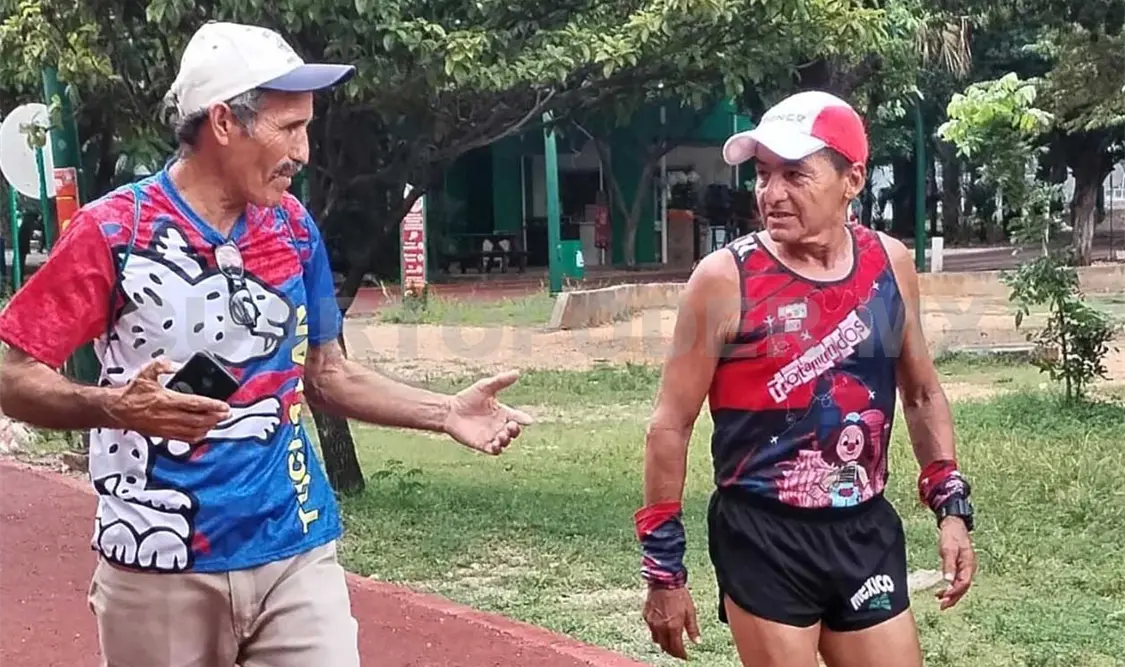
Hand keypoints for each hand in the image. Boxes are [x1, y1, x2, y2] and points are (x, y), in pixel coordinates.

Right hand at [104, 359, 230, 442]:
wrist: (117, 410)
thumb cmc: (131, 394)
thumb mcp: (146, 373)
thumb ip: (162, 366)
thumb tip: (174, 365)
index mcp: (166, 400)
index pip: (196, 404)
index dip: (213, 405)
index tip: (224, 406)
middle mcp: (168, 416)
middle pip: (199, 420)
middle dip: (216, 417)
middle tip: (226, 414)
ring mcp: (166, 427)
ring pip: (194, 431)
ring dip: (209, 427)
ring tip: (218, 421)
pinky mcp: (163, 434)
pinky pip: (184, 438)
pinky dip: (197, 436)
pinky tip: (203, 432)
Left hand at [443, 370, 533, 454]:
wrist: (450, 411)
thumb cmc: (467, 398)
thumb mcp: (485, 387)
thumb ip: (501, 381)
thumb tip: (517, 373)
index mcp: (502, 412)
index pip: (517, 417)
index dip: (524, 419)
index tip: (528, 421)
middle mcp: (499, 425)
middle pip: (514, 431)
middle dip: (515, 430)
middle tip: (511, 426)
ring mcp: (492, 436)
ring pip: (506, 442)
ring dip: (506, 439)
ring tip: (502, 435)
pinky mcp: (482, 444)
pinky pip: (495, 451)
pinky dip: (498, 449)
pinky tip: (496, 444)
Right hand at [644, 586, 700, 659]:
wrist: (664, 581)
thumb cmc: (678, 594)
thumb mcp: (690, 611)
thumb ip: (693, 629)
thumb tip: (697, 641)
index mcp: (673, 627)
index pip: (676, 648)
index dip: (681, 654)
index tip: (685, 656)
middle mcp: (661, 627)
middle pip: (665, 647)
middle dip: (672, 651)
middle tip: (678, 651)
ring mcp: (652, 622)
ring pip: (657, 640)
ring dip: (664, 643)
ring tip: (670, 641)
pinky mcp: (646, 616)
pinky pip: (651, 630)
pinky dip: (657, 633)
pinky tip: (662, 628)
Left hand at [936, 516, 975, 609]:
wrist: (954, 524)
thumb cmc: (952, 535)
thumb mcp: (948, 548)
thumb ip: (949, 564)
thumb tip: (949, 581)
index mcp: (969, 564)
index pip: (964, 583)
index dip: (955, 591)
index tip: (945, 596)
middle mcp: (969, 568)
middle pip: (963, 587)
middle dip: (954, 598)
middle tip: (942, 606)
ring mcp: (966, 567)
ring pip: (961, 586)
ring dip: (952, 595)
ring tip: (941, 602)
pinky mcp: (960, 566)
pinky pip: (957, 581)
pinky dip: (951, 587)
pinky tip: (943, 591)